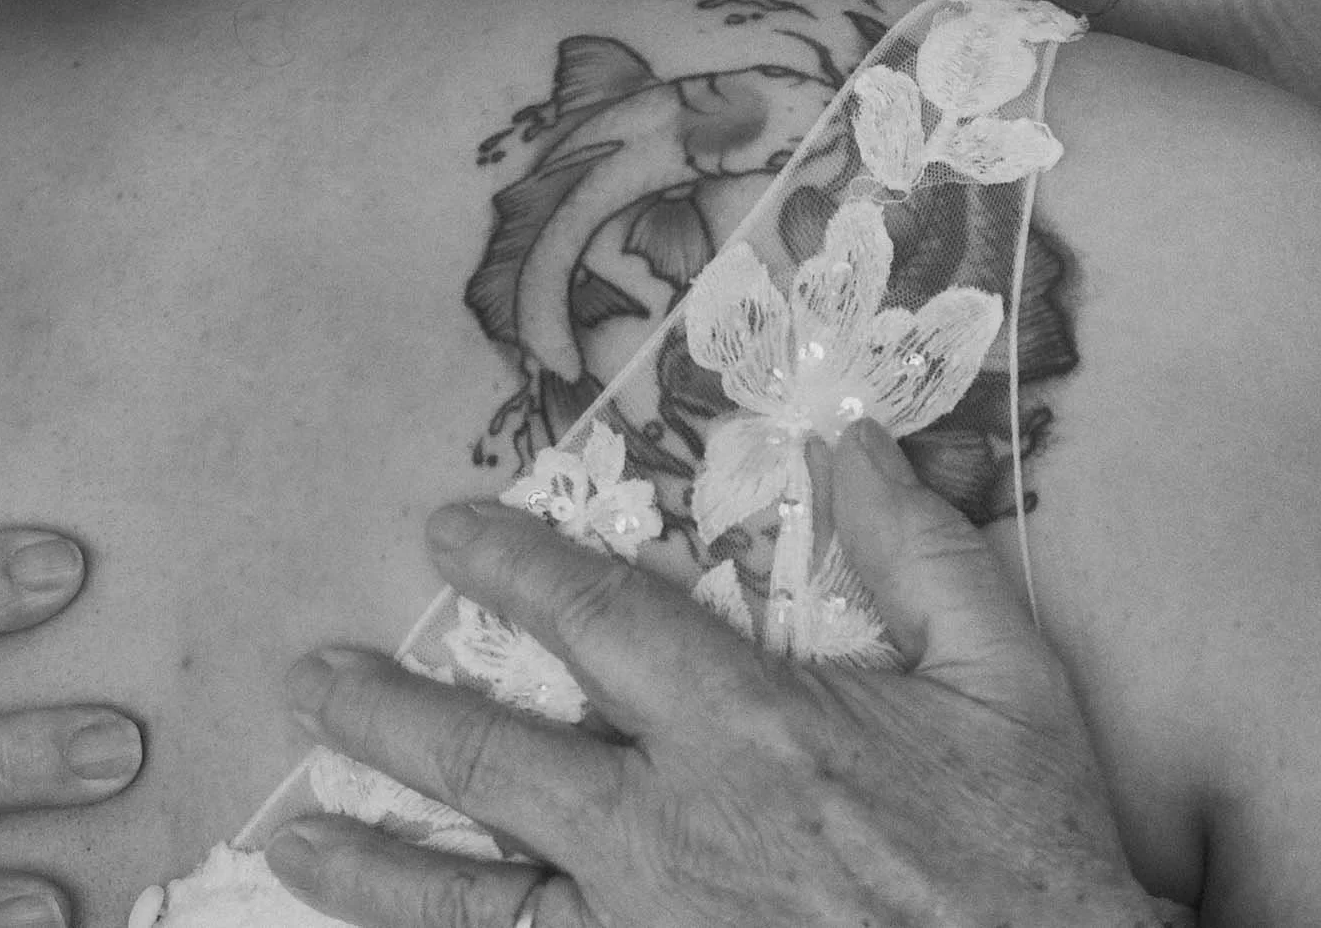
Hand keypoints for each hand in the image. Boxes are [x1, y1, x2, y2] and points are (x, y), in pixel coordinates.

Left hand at [269, 417, 1177, 927]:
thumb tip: (855, 438)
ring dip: (375, 867)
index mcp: (748, 726)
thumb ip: (922, 550)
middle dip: (390, 719)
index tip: (445, 528)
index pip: (600, 621)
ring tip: (294, 837)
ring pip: (476, 900)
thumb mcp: (1006, 676)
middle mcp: (670, 830)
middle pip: (494, 763)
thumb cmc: (1027, 855)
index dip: (512, 565)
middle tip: (313, 681)